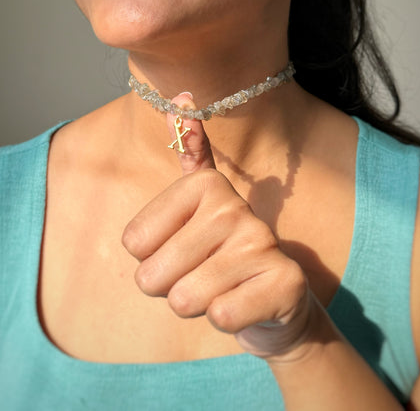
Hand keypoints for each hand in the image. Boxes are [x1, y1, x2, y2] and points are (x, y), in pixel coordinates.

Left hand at [122, 93, 315, 360]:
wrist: (275, 301)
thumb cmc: (219, 256)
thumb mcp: (198, 206)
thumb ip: (189, 153)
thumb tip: (179, 98)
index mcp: (206, 185)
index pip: (134, 242)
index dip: (148, 259)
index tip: (177, 249)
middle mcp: (236, 207)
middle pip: (154, 275)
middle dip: (169, 288)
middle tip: (199, 276)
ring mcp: (264, 244)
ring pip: (185, 298)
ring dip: (197, 304)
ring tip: (221, 289)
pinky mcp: (285, 283)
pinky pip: (222, 315)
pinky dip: (227, 320)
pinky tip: (244, 304)